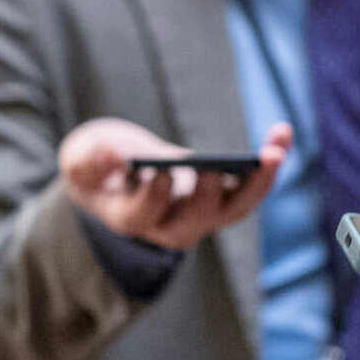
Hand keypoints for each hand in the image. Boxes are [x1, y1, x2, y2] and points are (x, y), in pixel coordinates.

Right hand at [58, 117, 290, 250]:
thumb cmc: (95, 166)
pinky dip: (267, 164)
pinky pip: (250, 188)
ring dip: (259, 182)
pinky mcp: (221, 198)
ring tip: (275, 148)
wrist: (117, 173)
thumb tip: (116, 157)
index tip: (162, 172)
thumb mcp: (78, 158)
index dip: (154, 197)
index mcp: (129, 218)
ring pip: (235, 210)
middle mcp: (169, 226)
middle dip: (210, 195)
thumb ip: (88, 161)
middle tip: (219, 167)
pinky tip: (281, 133)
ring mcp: (200, 215)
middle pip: (197, 220)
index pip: (144, 215)